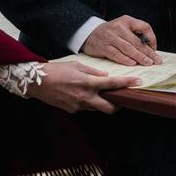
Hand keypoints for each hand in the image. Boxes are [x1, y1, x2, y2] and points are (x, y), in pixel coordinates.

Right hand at [26, 62, 141, 113]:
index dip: (127, 84)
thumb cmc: (56, 70)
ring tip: (100, 94)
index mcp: (88, 83)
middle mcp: (85, 97)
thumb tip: (105, 76)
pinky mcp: (72, 110)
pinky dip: (89, 103)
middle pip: (110, 108)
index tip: (138, 82)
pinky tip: (83, 95)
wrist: (37, 82)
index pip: (112, 85)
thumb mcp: (77, 65)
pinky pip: (86, 108)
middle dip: (118, 104)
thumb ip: (93, 71)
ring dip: (102, 103)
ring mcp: (79, 106)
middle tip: (121, 98)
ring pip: (98, 109)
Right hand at [81, 15, 160, 65]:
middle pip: (137, 41)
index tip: (154, 48)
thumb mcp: (123, 27)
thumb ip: (134, 35)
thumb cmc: (111, 33)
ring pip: (128, 48)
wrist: (89, 34)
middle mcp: (118, 27)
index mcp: (126, 20)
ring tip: (148, 63)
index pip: (144, 26)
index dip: (152, 38)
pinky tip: (132, 63)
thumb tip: (150, 50)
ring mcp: (110, 37)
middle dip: (148, 52)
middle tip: (157, 60)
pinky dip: (125, 59)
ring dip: (139, 57)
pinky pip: (116, 54)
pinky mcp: (103, 47)